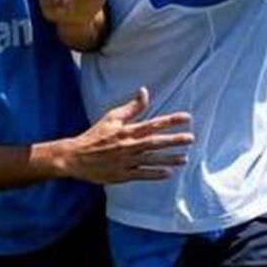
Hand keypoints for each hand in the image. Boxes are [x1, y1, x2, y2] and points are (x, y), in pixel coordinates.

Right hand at [58, 87, 193, 183]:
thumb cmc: (94, 136)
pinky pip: (141, 174)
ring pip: (151, 159)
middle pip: (155, 142)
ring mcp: (125, 161)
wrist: (75, 157)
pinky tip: (169, 173)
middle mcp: (128, 146)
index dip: (171, 120)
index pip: (153, 124)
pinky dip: (155, 174)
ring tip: (185, 158)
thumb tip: (145, 91)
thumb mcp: (111, 118)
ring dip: (169, 158)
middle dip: (174, 140)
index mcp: (127, 131)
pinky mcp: (122, 175)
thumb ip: (131, 107)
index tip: (187, 118)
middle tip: (191, 138)